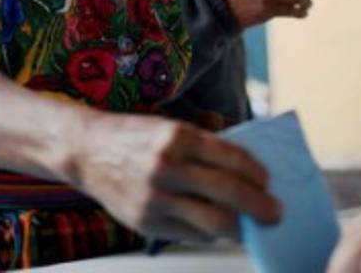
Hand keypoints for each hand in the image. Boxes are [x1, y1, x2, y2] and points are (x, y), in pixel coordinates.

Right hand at [72, 111, 281, 241]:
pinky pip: (190, 234)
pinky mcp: (146, 223)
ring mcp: (155, 198)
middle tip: (274, 212)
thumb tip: (246, 169)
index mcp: (177, 137)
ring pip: (212, 221)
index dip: (257, 174)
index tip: (269, 182)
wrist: (86, 151)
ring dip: (239, 226)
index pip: (232, 159)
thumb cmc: (134, 137)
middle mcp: (166, 167)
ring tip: (250, 225)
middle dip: (259, 206)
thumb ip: (205, 144)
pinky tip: (218, 227)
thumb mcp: (170, 127)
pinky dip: (210, 232)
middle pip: (228, 192)